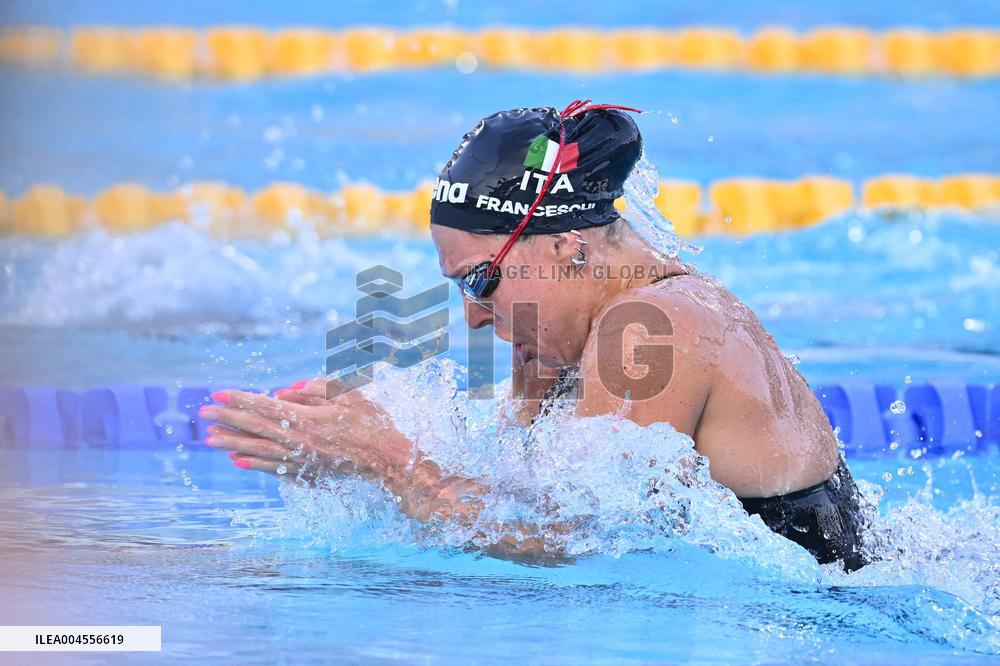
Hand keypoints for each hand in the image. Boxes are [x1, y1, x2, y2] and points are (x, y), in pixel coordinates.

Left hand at [200, 379, 411, 481]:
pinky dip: (252, 462)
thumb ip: (316, 388)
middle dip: (227, 419)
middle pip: (255, 428)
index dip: (240, 399)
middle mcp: (298, 440)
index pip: (265, 406)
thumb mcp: (348, 394)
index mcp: (307, 418)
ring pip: (258, 449)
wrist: (387, 460)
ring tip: (210, 439)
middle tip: (204, 413)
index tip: (218, 394)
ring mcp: (300, 458)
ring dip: (232, 443)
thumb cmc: (371, 422)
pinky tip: (237, 460)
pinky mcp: (306, 471)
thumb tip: (285, 391)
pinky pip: (272, 467)